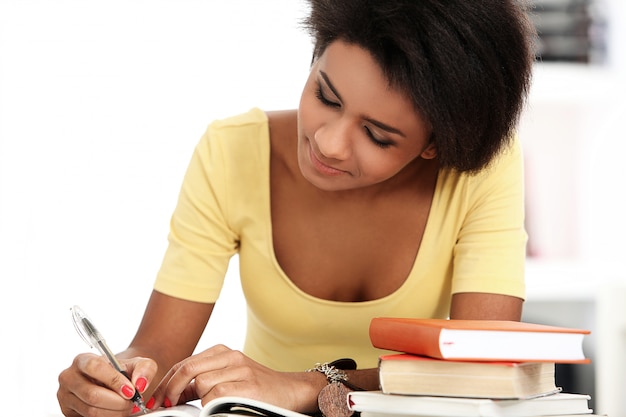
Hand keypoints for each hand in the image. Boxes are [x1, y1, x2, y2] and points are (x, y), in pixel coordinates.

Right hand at [57, 352, 157, 416]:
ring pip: (91, 411)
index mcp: (83, 360)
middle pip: (92, 394)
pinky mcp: (68, 412)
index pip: (95, 367)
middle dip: (117, 402)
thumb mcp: (138, 364)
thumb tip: (139, 383)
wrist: (116, 383)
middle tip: (131, 403)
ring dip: (114, 413)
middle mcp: (69, 377)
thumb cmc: (124, 372)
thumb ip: (145, 369)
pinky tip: (115, 412)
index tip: (131, 391)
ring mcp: (65, 396)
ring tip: (125, 408)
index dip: (114, 381)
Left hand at [151, 345, 324, 412]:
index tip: (157, 399)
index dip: (167, 382)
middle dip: (171, 389)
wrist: (290, 390)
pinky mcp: (248, 386)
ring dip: (199, 399)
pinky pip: (217, 395)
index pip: (185, 363)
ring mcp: (240, 370)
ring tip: (210, 406)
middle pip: (188, 369)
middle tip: (165, 405)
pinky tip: (222, 407)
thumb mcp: (228, 377)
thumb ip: (203, 381)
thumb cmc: (256, 387)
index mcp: (222, 351)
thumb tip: (173, 393)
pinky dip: (213, 405)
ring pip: (202, 383)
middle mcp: (230, 356)